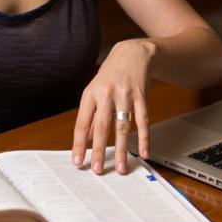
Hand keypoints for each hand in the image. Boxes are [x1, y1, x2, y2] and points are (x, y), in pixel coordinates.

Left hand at [72, 39, 153, 173]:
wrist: (132, 53)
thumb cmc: (111, 73)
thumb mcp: (95, 90)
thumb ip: (92, 114)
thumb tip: (86, 139)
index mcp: (90, 93)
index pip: (82, 123)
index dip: (79, 144)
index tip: (78, 161)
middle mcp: (106, 94)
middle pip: (101, 127)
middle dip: (99, 151)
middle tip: (97, 169)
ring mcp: (125, 95)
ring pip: (122, 126)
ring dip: (121, 149)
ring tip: (121, 167)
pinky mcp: (140, 96)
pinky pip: (142, 120)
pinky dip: (144, 137)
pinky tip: (144, 151)